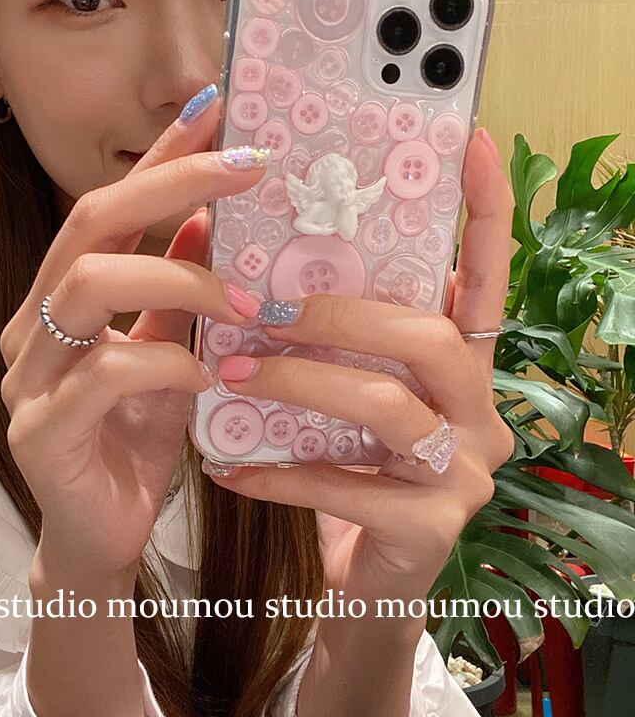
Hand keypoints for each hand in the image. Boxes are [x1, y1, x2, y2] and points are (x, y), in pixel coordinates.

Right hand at [0, 94, 268, 581]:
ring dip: (181, 280)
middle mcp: (33, 324)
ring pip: (88, 285)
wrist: (101, 533)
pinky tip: (211, 378)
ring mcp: (28, 376)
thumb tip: (212, 220)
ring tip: (247, 305)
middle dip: (172, 185)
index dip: (160, 157)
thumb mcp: (168, 353)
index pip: (109, 204)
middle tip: (250, 170)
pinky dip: (169, 364)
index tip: (217, 112)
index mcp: (62, 298)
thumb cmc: (134, 437)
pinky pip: (105, 371)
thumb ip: (178, 294)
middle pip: (90, 224)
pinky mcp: (41, 430)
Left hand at [203, 128, 514, 606]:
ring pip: (386, 404)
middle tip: (260, 304)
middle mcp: (481, 410)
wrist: (367, 577)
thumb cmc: (354, 465)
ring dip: (298, 382)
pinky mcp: (431, 529)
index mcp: (463, 365)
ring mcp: (464, 472)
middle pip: (427, 335)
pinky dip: (279, 472)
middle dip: (337, 314)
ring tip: (230, 371)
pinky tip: (229, 466)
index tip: (470, 139)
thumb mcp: (349, 391)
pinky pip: (347, 486)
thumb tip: (267, 265)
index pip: (487, 276)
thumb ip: (337, 338)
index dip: (485, 210)